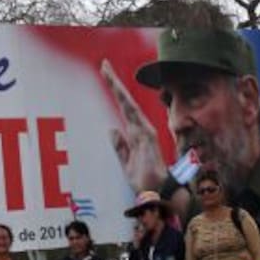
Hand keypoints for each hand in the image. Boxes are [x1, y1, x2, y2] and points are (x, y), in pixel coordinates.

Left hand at [102, 58, 167, 191]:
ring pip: (128, 103)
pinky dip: (124, 99)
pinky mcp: (145, 135)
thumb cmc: (144, 183)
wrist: (155, 195)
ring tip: (105, 70)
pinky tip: (115, 86)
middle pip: (125, 102)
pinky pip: (133, 113)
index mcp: (137, 136)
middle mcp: (141, 130)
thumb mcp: (126, 164)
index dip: (117, 94)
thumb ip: (120, 147)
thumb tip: (112, 129)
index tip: (107, 78)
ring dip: (116, 86)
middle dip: (114, 83)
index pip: (125, 111)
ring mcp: (144, 131)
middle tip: (103, 65)